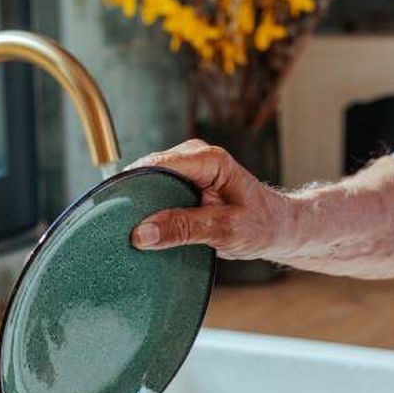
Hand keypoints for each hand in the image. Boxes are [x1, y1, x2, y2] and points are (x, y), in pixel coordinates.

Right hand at [128, 140, 303, 260]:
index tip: (114, 210)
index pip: (158, 164)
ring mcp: (188, 171)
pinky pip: (157, 193)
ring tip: (125, 230)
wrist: (279, 228)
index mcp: (209, 160)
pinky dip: (148, 210)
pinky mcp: (183, 186)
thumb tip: (142, 234)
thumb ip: (184, 229)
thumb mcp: (224, 231)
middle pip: (148, 171)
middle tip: (117, 227)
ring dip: (139, 206)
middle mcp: (195, 159)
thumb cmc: (262, 225)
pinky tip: (142, 229)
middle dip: (133, 197)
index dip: (134, 185)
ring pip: (149, 183)